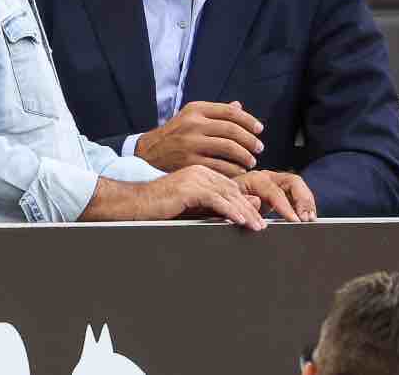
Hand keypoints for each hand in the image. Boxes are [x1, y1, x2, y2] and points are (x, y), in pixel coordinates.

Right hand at [79, 165, 266, 230]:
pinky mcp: (188, 189)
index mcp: (201, 171)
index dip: (246, 202)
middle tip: (263, 224)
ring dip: (245, 212)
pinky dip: (231, 211)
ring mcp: (194, 178)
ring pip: (227, 195)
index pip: (231, 186)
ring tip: (257, 226)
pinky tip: (241, 221)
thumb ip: (216, 203)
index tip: (259, 217)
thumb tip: (245, 206)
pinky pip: (216, 201)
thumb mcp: (192, 205)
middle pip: (233, 190)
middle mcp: (199, 171)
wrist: (134, 204)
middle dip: (250, 208)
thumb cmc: (160, 206)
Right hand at [135, 100, 262, 175]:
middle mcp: (193, 123)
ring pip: (228, 148)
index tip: (259, 129)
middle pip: (232, 130)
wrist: (148, 153)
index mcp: (195, 109)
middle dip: (250, 141)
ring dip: (244, 156)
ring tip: (251, 161)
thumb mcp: (190, 117)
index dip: (249, 120)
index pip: (230, 111)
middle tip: (259, 148)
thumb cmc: (174, 135)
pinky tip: (239, 172)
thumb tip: (239, 105)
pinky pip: (219, 166)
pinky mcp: (189, 162)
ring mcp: (190, 143)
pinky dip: (233, 170)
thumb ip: (214, 113)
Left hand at [235, 170, 316, 221]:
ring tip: (310, 220)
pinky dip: (305, 206)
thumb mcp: (230, 204)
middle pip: (293, 182)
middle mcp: (268, 178)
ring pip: (299, 187)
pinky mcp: (282, 192)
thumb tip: (257, 201)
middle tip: (307, 219)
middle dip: (303, 200)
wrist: (227, 201)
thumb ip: (242, 203)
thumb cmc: (227, 202)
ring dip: (307, 203)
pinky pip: (298, 196)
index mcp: (255, 179)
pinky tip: (307, 218)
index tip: (294, 221)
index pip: (276, 191)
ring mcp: (277, 184)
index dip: (286, 207)